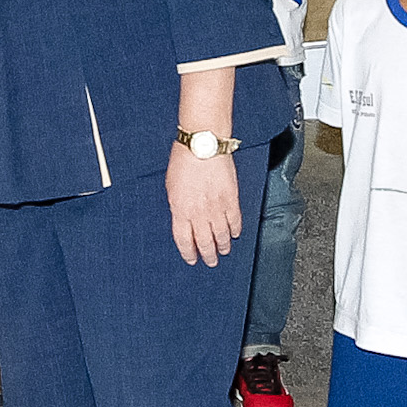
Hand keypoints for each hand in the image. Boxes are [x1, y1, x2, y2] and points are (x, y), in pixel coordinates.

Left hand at [167, 143, 241, 266]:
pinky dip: (235, 230)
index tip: (192, 259)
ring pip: (221, 235)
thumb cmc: (183, 160)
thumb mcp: (171, 186)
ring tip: (224, 251)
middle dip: (208, 254)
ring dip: (223, 246)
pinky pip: (235, 220)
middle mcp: (198, 213)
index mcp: (180, 210)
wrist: (203, 145)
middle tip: (211, 261)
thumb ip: (177, 206)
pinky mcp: (231, 199)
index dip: (189, 253)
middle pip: (204, 242)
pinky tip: (235, 234)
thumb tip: (182, 218)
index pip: (184, 240)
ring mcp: (216, 207)